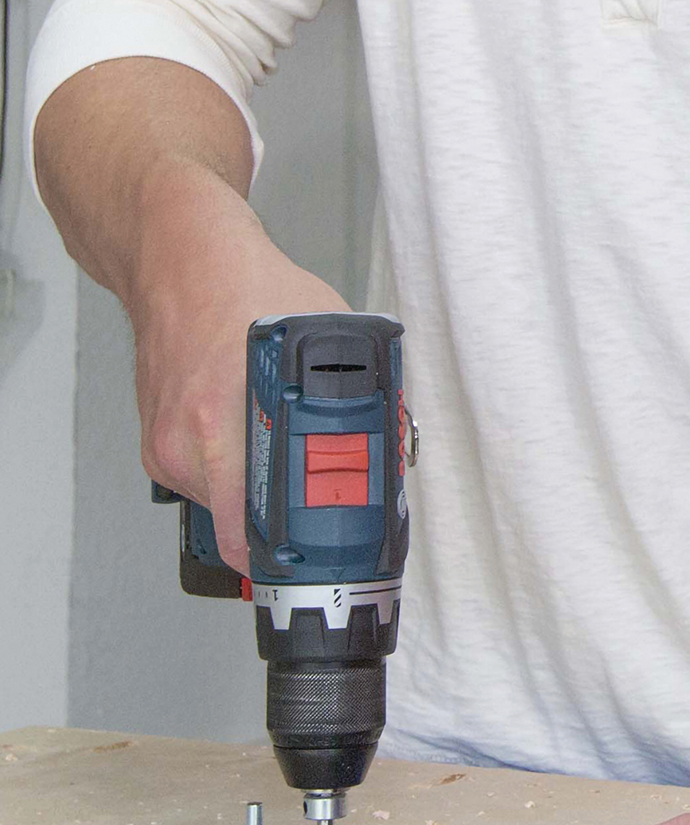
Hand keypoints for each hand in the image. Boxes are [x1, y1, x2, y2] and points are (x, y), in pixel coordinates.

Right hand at [132, 194, 343, 574]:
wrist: (179, 261)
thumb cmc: (245, 286)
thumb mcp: (328, 331)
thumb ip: (361, 388)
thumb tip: (395, 433)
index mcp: (222, 426)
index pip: (249, 533)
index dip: (295, 557)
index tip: (327, 564)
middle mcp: (187, 447)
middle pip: (246, 525)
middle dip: (292, 523)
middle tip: (332, 510)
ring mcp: (167, 449)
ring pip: (228, 504)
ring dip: (267, 493)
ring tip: (298, 455)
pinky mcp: (160, 445)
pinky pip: (209, 480)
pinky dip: (240, 471)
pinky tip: (263, 436)